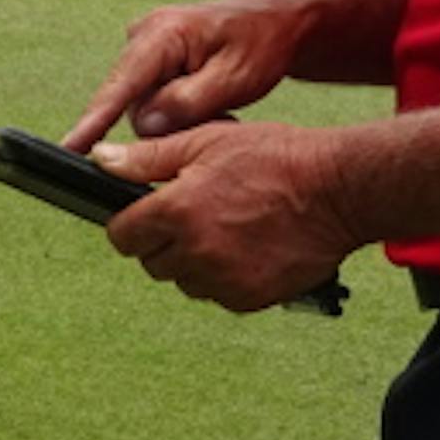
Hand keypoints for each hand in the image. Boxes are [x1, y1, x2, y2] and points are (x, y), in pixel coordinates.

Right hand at [61, 0, 330, 152]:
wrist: (277, 23)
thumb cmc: (260, 45)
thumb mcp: (233, 78)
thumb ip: (186, 103)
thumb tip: (143, 125)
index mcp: (163, 34)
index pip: (121, 85)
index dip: (94, 120)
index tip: (70, 147)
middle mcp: (144, 36)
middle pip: (133, 103)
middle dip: (168, 122)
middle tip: (218, 113)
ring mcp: (145, 47)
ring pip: (143, 106)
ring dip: (176, 117)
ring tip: (218, 105)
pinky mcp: (151, 61)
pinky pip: (151, 99)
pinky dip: (177, 109)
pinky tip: (207, 101)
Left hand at [92, 122, 361, 314]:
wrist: (337, 191)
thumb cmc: (276, 158)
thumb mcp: (205, 141)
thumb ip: (147, 157)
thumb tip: (101, 159)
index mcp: (178, 210)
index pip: (122, 235)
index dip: (128, 223)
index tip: (142, 214)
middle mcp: (196, 252)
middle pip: (151, 262)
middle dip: (161, 240)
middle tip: (191, 213)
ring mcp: (223, 280)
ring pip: (184, 281)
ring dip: (192, 260)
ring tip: (223, 226)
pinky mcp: (250, 298)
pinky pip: (217, 294)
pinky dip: (222, 276)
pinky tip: (244, 246)